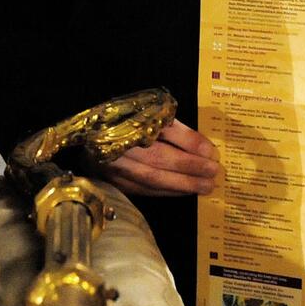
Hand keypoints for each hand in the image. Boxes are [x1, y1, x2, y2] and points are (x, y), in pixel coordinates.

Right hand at [97, 119, 220, 197]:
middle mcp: (119, 144)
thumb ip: (173, 127)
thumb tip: (203, 147)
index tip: (211, 151)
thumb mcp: (149, 113)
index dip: (189, 141)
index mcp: (128, 120)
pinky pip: (144, 190)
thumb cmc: (126, 120)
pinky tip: (185, 191)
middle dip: (189, 166)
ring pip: (151, 179)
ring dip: (182, 184)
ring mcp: (114, 166)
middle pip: (158, 159)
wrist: (90, 135)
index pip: (163, 132)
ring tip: (205, 186)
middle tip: (214, 172)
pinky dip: (167, 192)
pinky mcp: (115, 182)